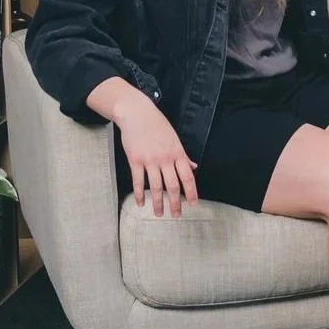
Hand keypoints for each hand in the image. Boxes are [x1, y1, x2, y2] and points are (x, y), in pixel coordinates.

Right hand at [110, 91, 198, 216]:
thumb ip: (183, 155)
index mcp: (177, 153)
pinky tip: (140, 203)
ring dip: (157, 203)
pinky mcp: (135, 160)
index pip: (187, 177)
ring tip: (159, 214)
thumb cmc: (157, 125)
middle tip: (176, 215)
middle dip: (175, 203)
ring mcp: (150, 160)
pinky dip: (139, 194)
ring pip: (155, 187)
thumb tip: (193, 167)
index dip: (191, 192)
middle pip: (172, 186)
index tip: (193, 204)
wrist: (137, 113)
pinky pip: (138, 181)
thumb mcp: (174, 138)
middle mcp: (165, 159)